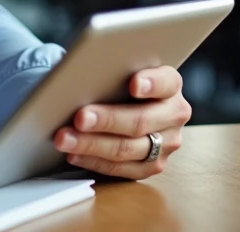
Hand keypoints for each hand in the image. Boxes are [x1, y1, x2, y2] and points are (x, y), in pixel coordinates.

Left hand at [53, 65, 189, 179]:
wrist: (130, 102)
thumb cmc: (121, 81)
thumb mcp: (122, 70)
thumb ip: (113, 71)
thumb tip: (81, 76)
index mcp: (171, 84)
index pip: (166, 83)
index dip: (151, 84)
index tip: (134, 84)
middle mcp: (174, 114)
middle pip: (141, 121)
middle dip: (107, 120)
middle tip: (80, 118)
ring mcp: (167, 143)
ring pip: (128, 148)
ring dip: (92, 144)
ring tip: (65, 138)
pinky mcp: (153, 165)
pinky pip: (122, 169)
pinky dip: (93, 161)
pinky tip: (73, 154)